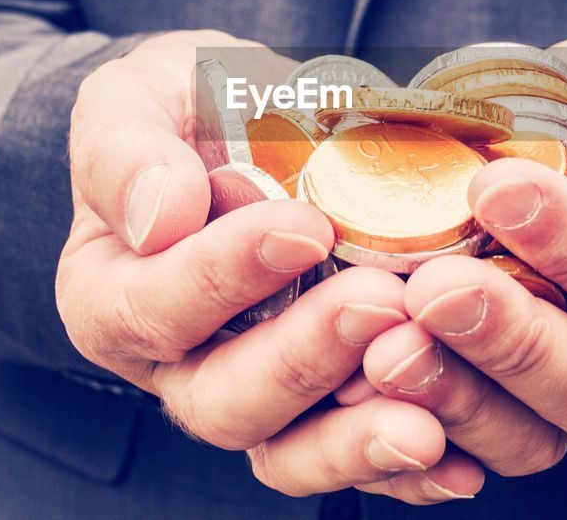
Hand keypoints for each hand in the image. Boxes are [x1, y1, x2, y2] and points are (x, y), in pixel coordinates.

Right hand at [56, 31, 481, 502]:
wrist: (242, 126)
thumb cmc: (179, 109)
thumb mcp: (133, 100)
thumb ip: (127, 152)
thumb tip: (160, 216)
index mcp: (110, 293)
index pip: (151, 307)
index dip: (223, 276)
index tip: (301, 226)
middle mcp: (174, 362)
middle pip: (224, 400)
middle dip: (304, 358)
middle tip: (381, 302)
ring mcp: (250, 391)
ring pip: (288, 449)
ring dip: (356, 437)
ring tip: (426, 418)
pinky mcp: (316, 406)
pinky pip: (350, 452)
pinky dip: (402, 467)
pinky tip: (456, 460)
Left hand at [346, 34, 566, 476]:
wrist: (549, 152)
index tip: (497, 188)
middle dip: (510, 341)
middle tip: (433, 287)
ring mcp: (564, 399)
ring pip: (528, 437)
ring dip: (453, 395)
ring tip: (385, 348)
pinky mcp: (497, 417)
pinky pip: (460, 449)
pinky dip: (409, 423)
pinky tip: (353, 383)